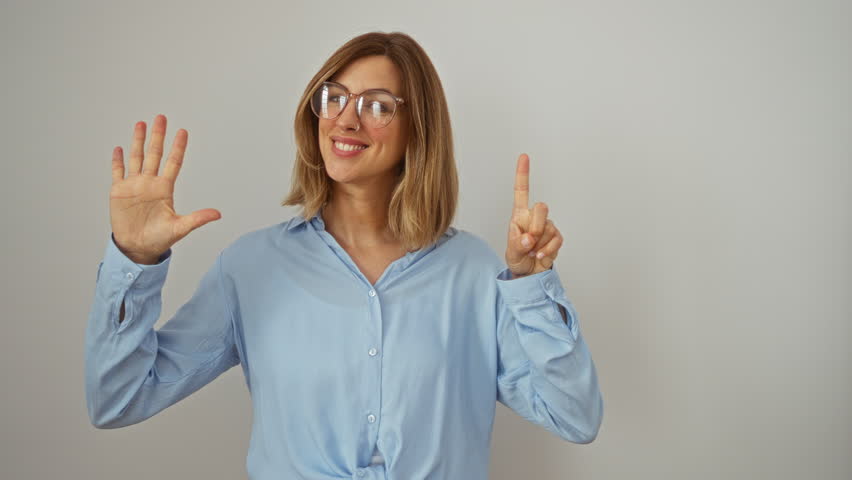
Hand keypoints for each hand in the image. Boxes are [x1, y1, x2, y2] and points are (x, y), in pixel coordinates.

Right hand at [109, 114, 220, 263]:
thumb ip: (197, 219)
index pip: (173, 163)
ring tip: (141, 124)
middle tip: (162, 118)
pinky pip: (118, 172)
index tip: (183, 132)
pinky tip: (119, 148)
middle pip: (155, 154)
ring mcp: (134, 185)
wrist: (137, 248)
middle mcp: (150, 183)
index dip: (178, 147)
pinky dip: (117, 160)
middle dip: (158, 136)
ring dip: (138, 141)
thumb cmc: (159, 239)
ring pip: (137, 158)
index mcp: (165, 189)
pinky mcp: (119, 192)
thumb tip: (218, 214)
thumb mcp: (180, 227)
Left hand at [505, 153, 563, 277]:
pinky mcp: (556, 237)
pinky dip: (547, 251)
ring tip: (532, 253)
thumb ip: (518, 244)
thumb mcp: (511, 253)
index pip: (521, 191)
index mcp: (519, 215)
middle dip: (535, 227)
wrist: (529, 274)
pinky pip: (556, 240)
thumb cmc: (517, 258)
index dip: (523, 174)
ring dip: (539, 245)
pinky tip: (540, 256)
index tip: (524, 156)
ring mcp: (547, 226)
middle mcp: (534, 217)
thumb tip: (529, 238)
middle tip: (529, 243)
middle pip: (541, 208)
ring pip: (548, 228)